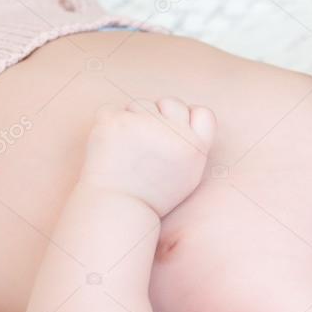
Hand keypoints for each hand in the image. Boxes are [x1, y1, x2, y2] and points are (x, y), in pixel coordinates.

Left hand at [80, 97, 215, 216]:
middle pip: (171, 102)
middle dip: (159, 115)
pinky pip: (111, 109)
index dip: (188, 117)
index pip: (203, 113)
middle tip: (146, 142)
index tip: (175, 130)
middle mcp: (173, 133)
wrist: (117, 209)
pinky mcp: (113, 122)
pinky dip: (108, 124)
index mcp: (194, 147)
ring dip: (133, 119)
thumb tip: (186, 112)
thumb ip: (191, 145)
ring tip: (127, 149)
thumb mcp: (187, 176)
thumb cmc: (152, 196)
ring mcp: (142, 124)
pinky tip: (111, 147)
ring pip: (140, 104)